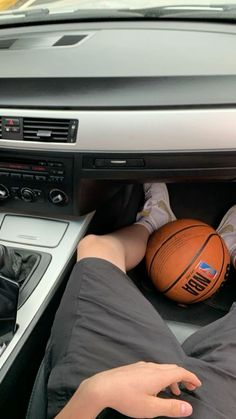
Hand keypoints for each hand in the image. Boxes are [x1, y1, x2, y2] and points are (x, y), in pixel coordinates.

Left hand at [78, 361, 200, 417]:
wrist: (102, 387)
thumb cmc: (127, 398)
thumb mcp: (151, 408)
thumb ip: (171, 407)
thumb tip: (188, 408)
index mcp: (159, 375)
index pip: (180, 372)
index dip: (191, 377)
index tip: (198, 384)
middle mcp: (152, 367)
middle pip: (172, 368)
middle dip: (183, 377)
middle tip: (189, 388)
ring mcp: (141, 366)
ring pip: (162, 369)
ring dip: (171, 378)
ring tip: (172, 392)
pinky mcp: (133, 368)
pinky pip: (153, 369)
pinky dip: (160, 376)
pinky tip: (154, 387)